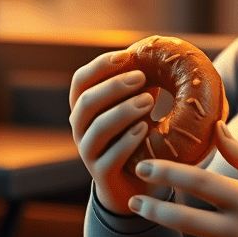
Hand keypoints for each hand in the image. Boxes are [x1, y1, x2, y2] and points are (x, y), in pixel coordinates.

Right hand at [68, 49, 161, 214]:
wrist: (136, 182)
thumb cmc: (137, 136)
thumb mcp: (139, 107)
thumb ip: (142, 85)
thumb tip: (157, 54)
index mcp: (85, 107)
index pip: (81, 80)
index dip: (99, 66)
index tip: (126, 55)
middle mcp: (80, 128)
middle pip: (86, 101)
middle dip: (114, 86)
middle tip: (141, 76)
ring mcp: (88, 152)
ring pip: (96, 128)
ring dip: (122, 111)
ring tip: (149, 100)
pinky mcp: (101, 174)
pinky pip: (109, 158)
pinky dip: (126, 142)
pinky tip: (144, 129)